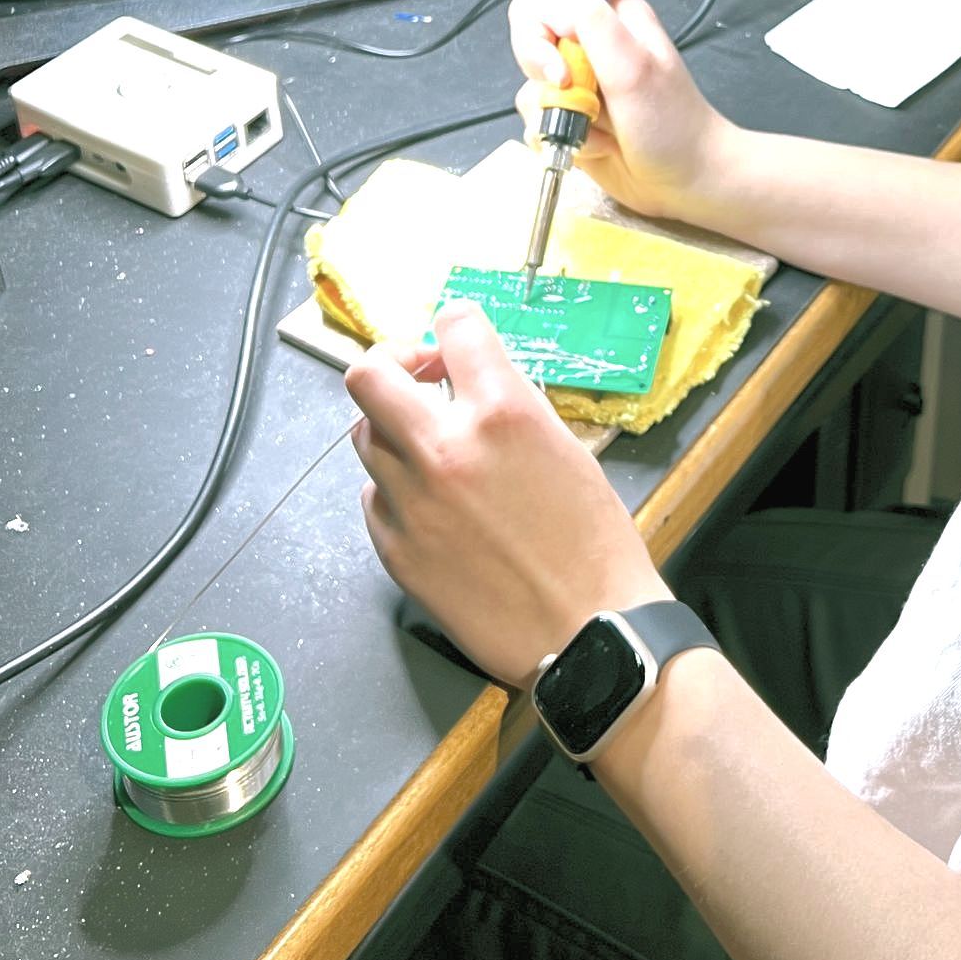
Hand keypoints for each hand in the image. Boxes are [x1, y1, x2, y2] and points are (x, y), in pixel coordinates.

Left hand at [345, 305, 669, 689]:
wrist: (588, 632)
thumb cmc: (594, 547)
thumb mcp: (567, 450)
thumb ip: (512, 407)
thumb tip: (476, 385)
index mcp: (502, 413)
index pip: (455, 327)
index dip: (455, 327)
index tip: (453, 343)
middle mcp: (445, 449)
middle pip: (370, 375)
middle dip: (393, 365)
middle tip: (417, 380)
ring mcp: (412, 501)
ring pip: (366, 438)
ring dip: (396, 433)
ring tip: (431, 452)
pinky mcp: (396, 549)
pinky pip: (375, 498)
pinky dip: (398, 493)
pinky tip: (434, 509)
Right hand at [510, 0, 739, 224]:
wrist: (685, 179)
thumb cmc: (671, 124)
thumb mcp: (633, 66)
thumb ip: (593, 25)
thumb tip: (551, 10)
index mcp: (607, 14)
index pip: (538, 8)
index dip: (539, 41)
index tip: (563, 73)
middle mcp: (589, 41)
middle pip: (527, 48)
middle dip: (550, 85)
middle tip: (584, 103)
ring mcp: (578, 81)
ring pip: (531, 91)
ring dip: (564, 117)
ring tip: (602, 129)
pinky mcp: (571, 115)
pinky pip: (538, 124)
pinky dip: (565, 140)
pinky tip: (599, 146)